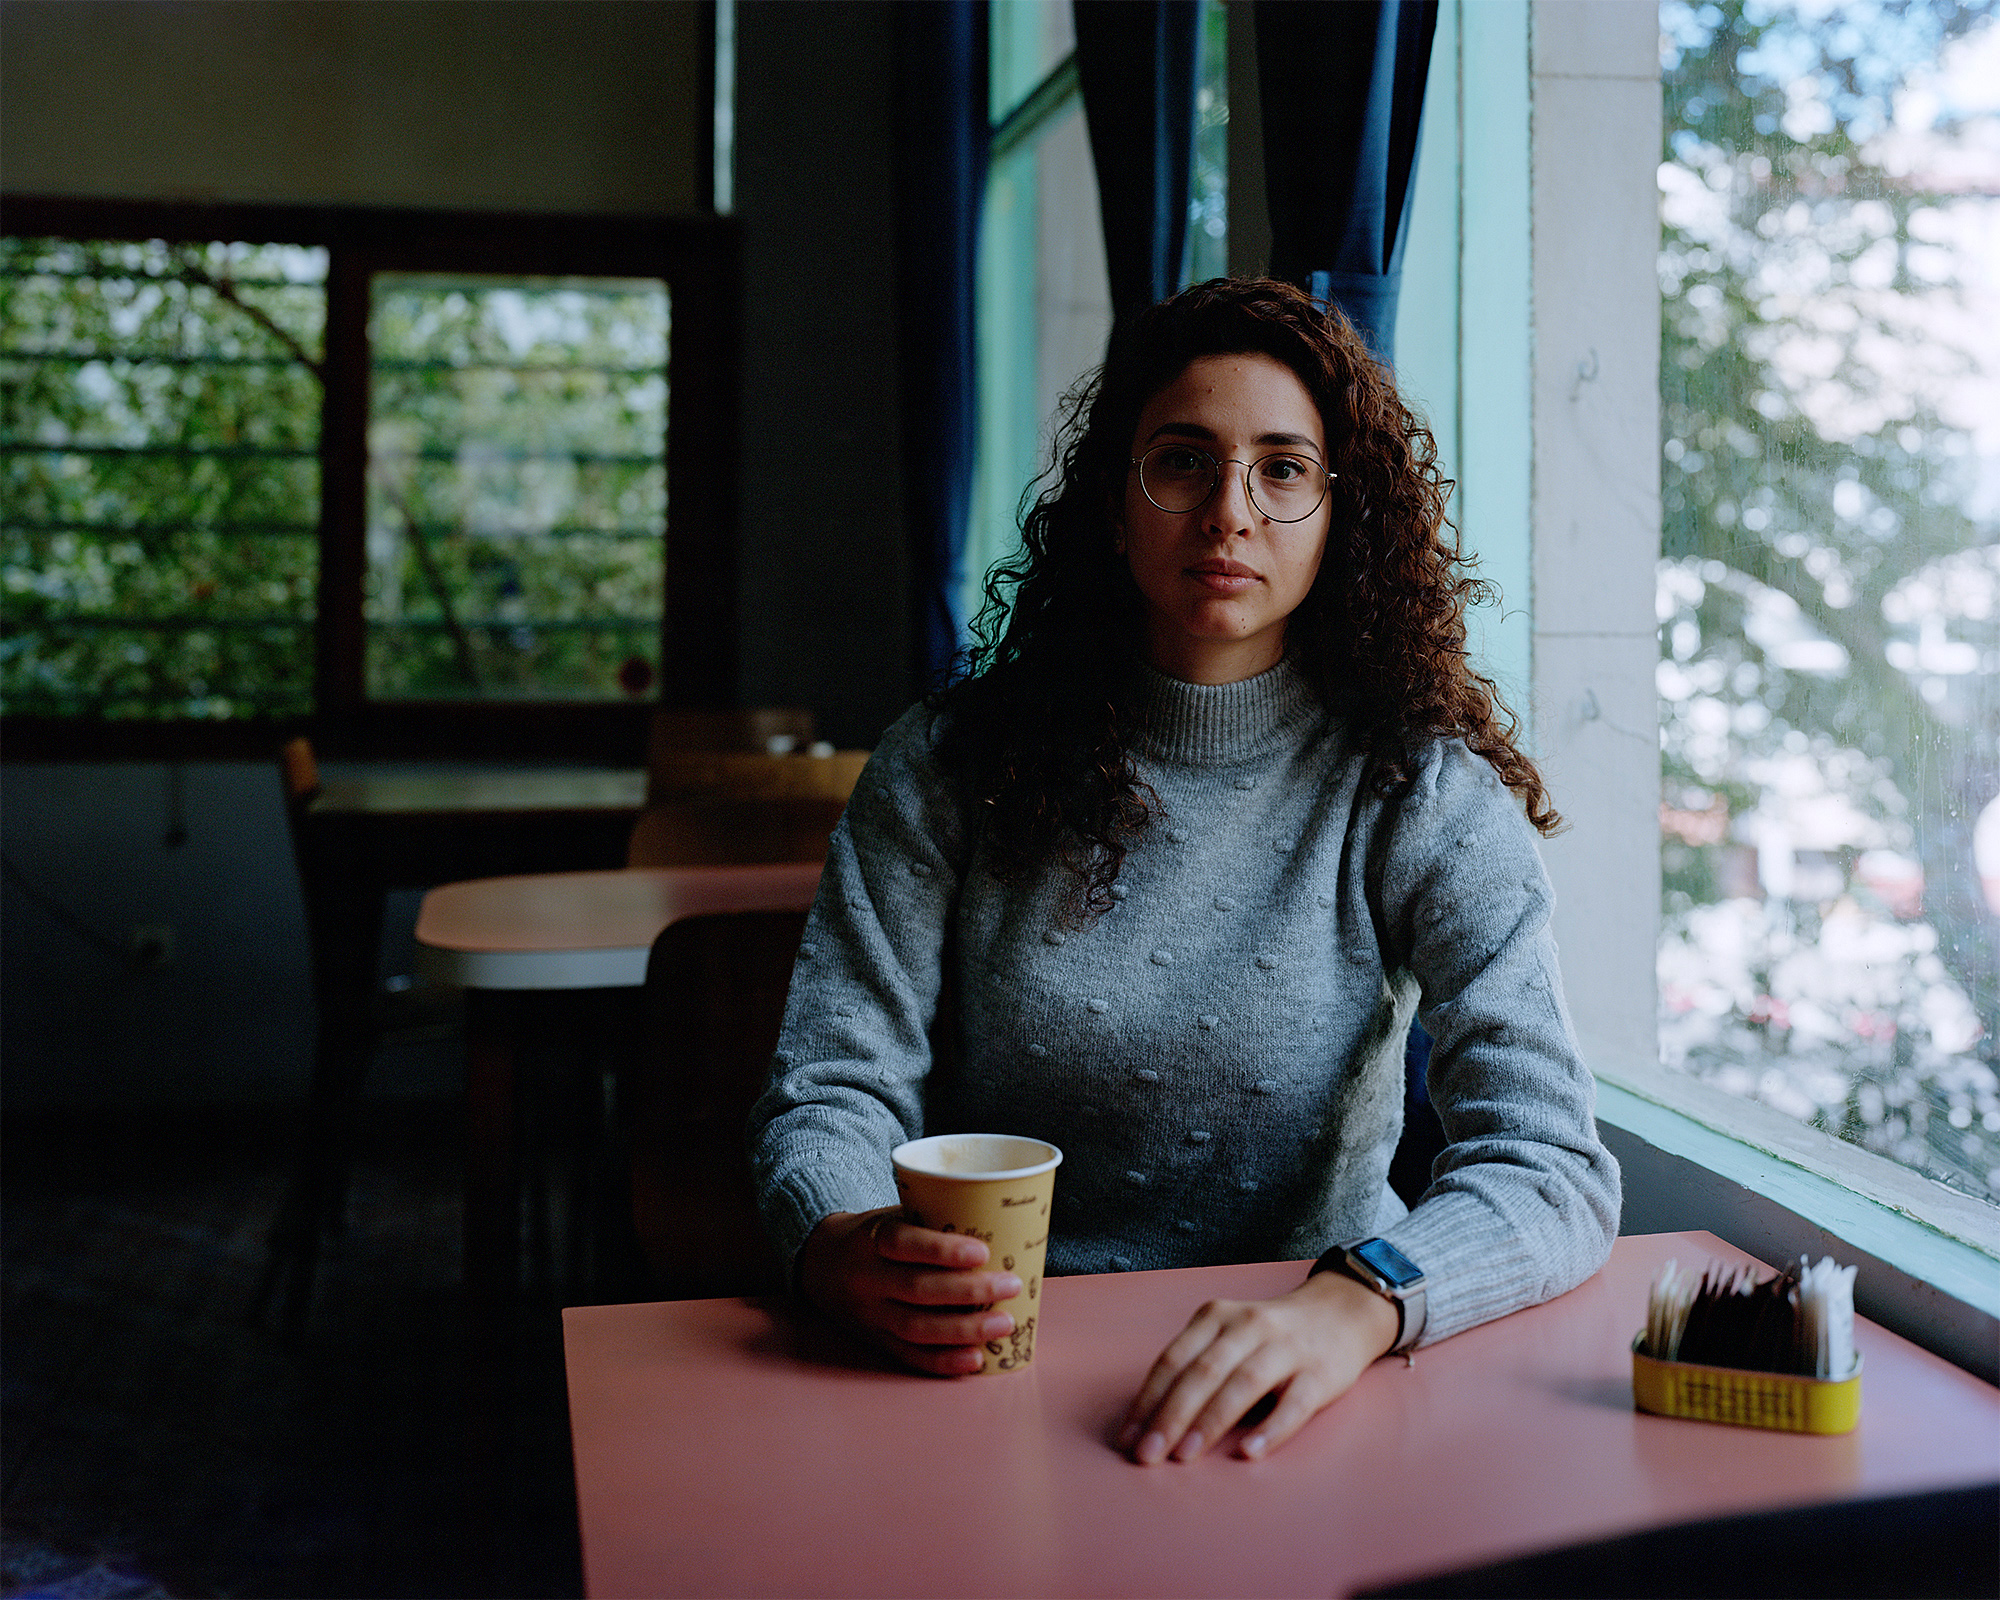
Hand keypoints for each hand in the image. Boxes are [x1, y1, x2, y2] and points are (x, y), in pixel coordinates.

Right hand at [797, 1208, 1023, 1375]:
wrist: (818, 1264)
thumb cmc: (871, 1235)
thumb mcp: (888, 1215)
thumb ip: (929, 1222)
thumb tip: (1000, 1227)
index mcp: (869, 1239)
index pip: (903, 1243)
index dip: (942, 1250)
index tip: (982, 1251)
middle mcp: (865, 1279)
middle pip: (917, 1289)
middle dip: (969, 1291)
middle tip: (1010, 1286)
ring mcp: (869, 1314)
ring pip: (916, 1328)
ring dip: (964, 1330)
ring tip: (1004, 1324)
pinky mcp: (874, 1340)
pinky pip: (910, 1356)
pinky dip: (944, 1361)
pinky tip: (975, 1359)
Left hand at [1116, 1269, 1399, 1463]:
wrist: (1339, 1314)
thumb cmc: (1269, 1336)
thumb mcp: (1227, 1334)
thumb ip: (1195, 1365)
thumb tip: (1150, 1421)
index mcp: (1217, 1317)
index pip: (1174, 1360)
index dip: (1149, 1399)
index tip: (1129, 1438)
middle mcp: (1249, 1326)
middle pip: (1203, 1372)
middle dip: (1171, 1416)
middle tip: (1148, 1454)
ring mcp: (1287, 1348)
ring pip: (1243, 1383)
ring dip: (1210, 1422)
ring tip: (1185, 1456)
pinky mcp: (1320, 1373)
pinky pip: (1294, 1402)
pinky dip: (1271, 1427)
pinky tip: (1249, 1450)